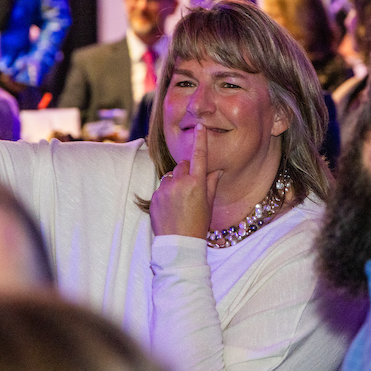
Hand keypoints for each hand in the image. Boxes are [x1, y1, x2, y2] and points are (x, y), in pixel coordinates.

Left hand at [148, 123, 222, 238]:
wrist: (178, 244)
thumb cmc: (198, 224)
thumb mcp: (209, 204)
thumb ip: (211, 184)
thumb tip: (215, 170)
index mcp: (197, 183)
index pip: (200, 156)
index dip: (200, 140)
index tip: (200, 126)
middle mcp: (180, 183)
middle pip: (182, 165)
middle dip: (187, 171)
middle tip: (191, 188)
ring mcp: (165, 189)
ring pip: (170, 175)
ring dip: (175, 181)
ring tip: (180, 201)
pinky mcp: (155, 196)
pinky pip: (161, 187)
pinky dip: (166, 192)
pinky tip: (171, 207)